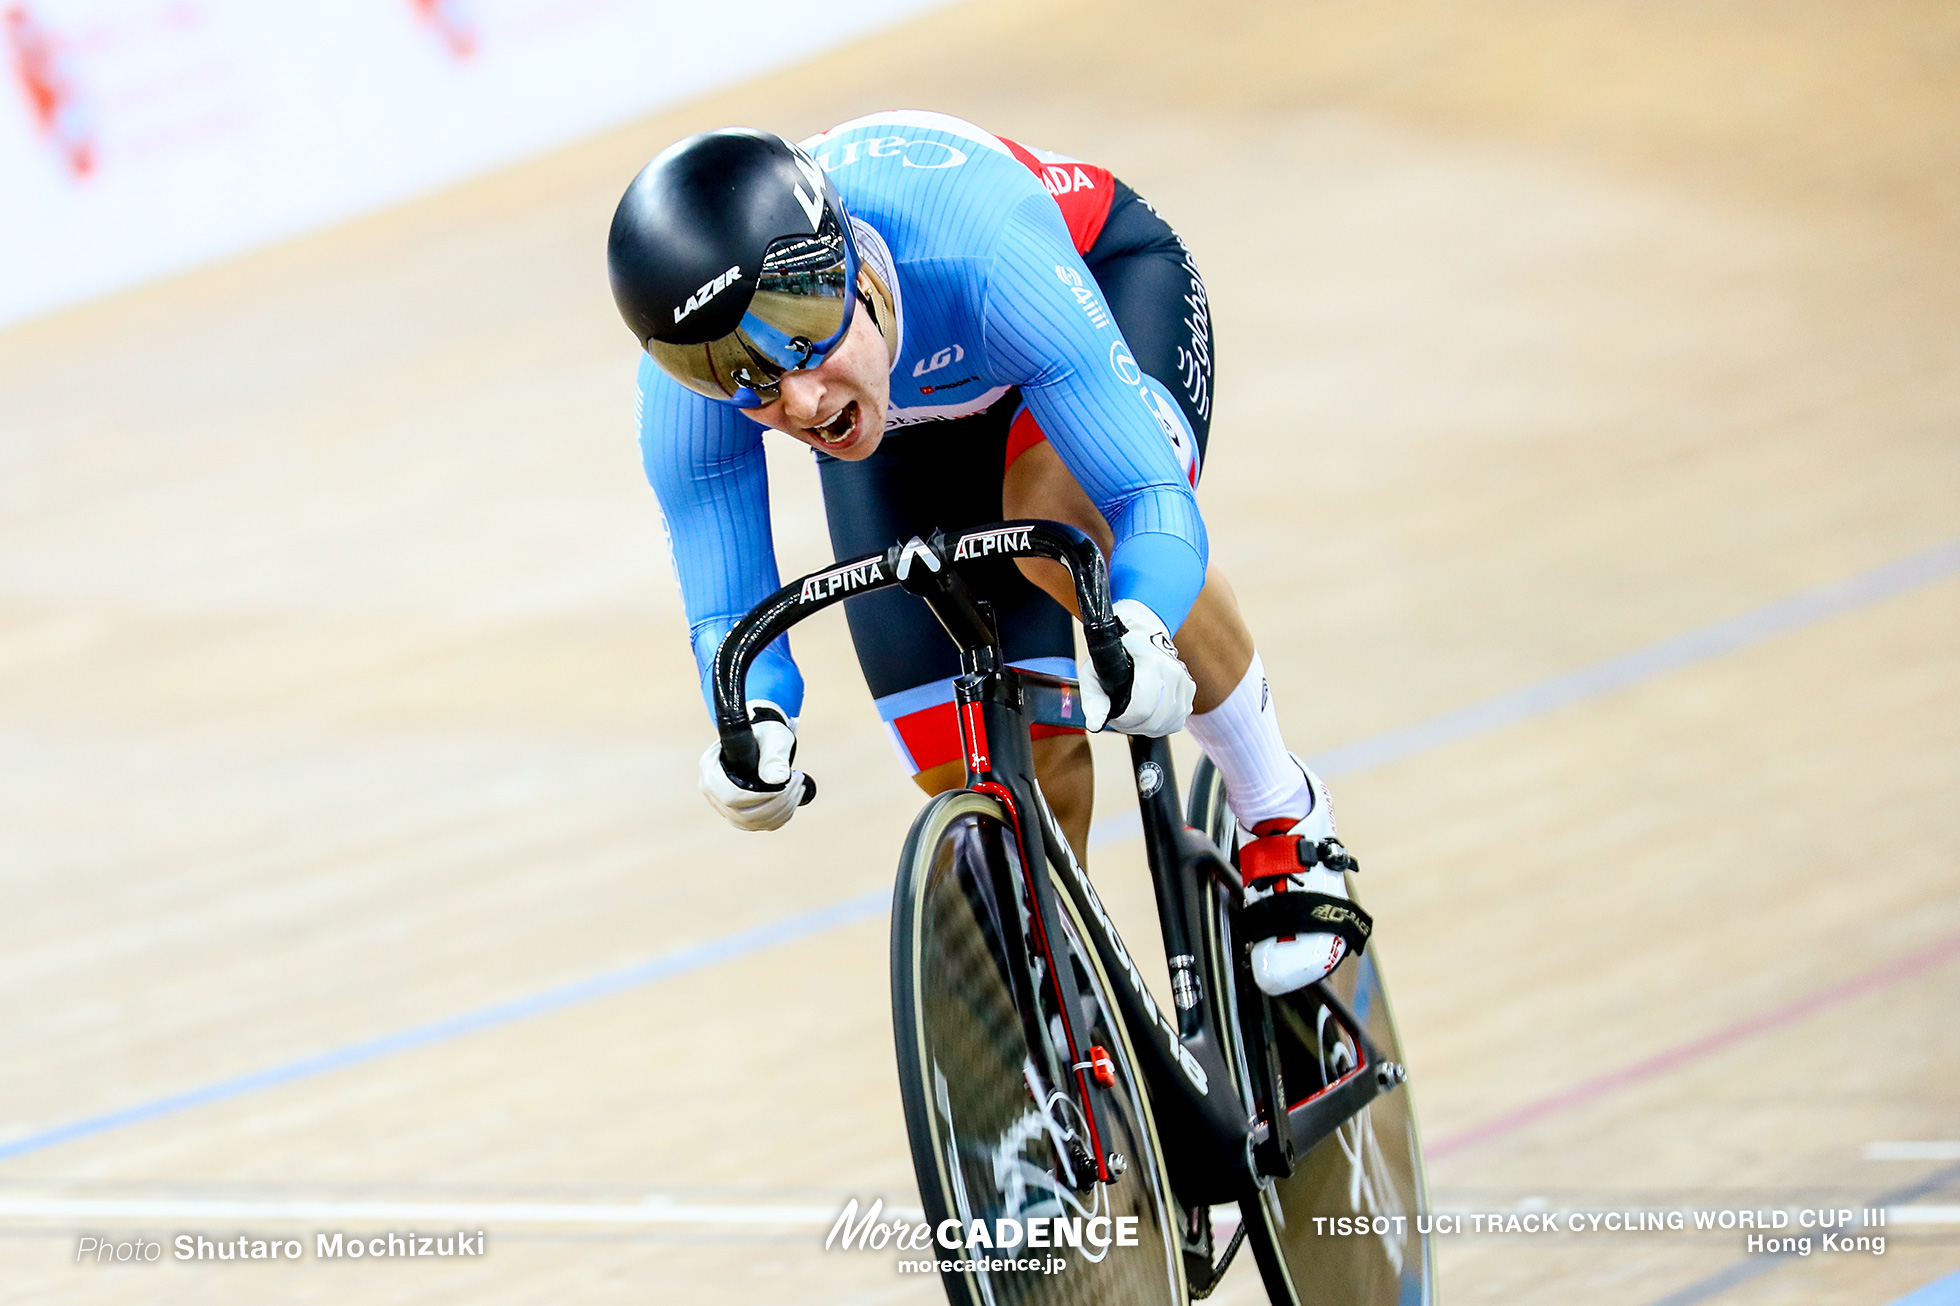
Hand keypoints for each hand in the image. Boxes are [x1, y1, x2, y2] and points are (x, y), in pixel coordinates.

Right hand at [699, 701, 806, 830]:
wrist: (766, 741)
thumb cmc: (768, 736)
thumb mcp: (773, 740)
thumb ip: (775, 757)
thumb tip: (777, 780)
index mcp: (711, 768)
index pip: (732, 797)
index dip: (762, 796)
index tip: (788, 781)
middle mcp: (712, 791)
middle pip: (744, 814)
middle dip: (778, 801)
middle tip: (798, 780)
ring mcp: (723, 807)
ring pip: (754, 822)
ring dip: (784, 808)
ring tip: (798, 784)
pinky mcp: (739, 817)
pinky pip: (762, 825)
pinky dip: (783, 814)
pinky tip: (794, 796)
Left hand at [1081, 599, 1195, 735]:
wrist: (1141, 633)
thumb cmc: (1116, 653)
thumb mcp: (1095, 672)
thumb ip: (1093, 700)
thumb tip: (1095, 724)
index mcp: (1151, 663)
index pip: (1142, 708)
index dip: (1125, 721)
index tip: (1114, 716)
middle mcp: (1173, 671)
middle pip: (1157, 719)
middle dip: (1135, 725)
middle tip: (1121, 718)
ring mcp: (1184, 680)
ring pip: (1169, 722)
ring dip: (1148, 726)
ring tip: (1133, 714)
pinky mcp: (1189, 689)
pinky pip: (1178, 720)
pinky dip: (1162, 724)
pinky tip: (1149, 714)